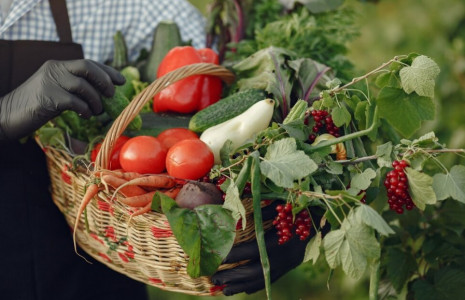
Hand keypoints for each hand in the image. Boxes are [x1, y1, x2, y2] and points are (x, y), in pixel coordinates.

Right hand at [0, 59, 124, 139]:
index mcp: (58, 66)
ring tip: (97, 111)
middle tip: (112, 94)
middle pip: (87, 67)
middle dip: (105, 80)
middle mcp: (54, 69)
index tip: (121, 80)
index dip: (107, 71)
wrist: (6, 115)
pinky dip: (85, 109)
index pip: (88, 62)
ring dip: (96, 100)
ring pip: (83, 86)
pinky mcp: (47, 98)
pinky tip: (85, 115)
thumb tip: (103, 95)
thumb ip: (74, 89)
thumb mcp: (56, 92)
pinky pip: (75, 102)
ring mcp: (49, 82)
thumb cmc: (36, 107)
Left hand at [211, 203, 326, 295]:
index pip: (252, 251)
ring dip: (242, 285)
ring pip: (263, 279)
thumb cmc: (301, 205)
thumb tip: (237, 214)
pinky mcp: (291, 265)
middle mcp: (284, 255)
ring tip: (224, 290)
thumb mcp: (282, 203)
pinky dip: (256, 285)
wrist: (325, 216)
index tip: (216, 258)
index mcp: (280, 239)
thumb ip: (261, 210)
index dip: (233, 255)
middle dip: (233, 276)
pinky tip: (244, 288)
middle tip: (214, 278)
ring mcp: (288, 263)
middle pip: (255, 271)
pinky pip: (272, 279)